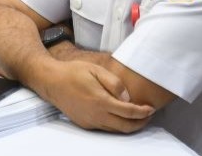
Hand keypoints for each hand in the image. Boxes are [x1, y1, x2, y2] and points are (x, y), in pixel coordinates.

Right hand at [34, 59, 154, 132]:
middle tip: (148, 115)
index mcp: (101, 101)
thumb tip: (127, 98)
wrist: (51, 81)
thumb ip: (114, 83)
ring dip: (129, 125)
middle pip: (125, 127)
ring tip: (136, 116)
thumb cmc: (73, 72)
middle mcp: (96, 115)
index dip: (143, 112)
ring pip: (115, 130)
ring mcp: (89, 121)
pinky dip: (115, 125)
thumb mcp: (96, 70)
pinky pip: (105, 128)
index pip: (129, 112)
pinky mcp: (84, 124)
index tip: (151, 108)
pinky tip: (117, 115)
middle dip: (140, 123)